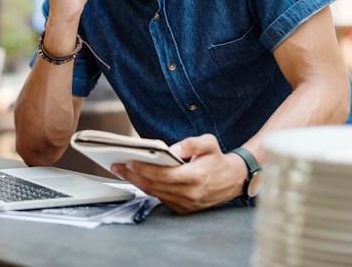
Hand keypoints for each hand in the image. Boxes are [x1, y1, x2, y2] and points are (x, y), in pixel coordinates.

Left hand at [110, 134, 246, 213]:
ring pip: (155, 194)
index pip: (162, 174)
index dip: (144, 168)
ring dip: (137, 183)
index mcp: (194, 177)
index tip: (129, 161)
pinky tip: (138, 179)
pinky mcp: (184, 209)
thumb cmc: (218, 159)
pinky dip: (149, 189)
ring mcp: (186, 204)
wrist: (233, 179)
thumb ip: (191, 143)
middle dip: (133, 176)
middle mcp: (189, 194)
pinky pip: (161, 199)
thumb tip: (173, 149)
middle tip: (117, 166)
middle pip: (154, 186)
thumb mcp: (209, 143)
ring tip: (123, 171)